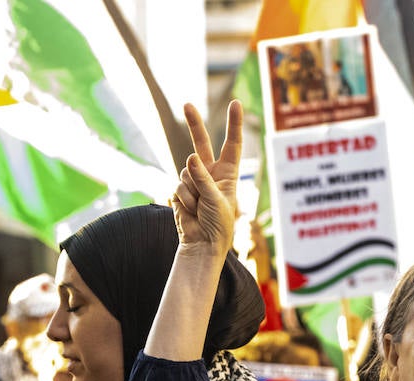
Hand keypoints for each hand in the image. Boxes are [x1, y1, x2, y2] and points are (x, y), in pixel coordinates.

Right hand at [172, 101, 241, 251]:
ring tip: (200, 208)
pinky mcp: (180, 190)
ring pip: (185, 172)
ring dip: (192, 191)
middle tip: (186, 104)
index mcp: (228, 173)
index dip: (234, 124)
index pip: (232, 144)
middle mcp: (210, 173)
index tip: (235, 103)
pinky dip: (184, 200)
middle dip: (193, 124)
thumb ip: (203, 178)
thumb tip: (190, 158)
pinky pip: (178, 186)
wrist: (202, 245)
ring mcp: (194, 180)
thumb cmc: (218, 225)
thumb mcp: (216, 200)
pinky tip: (190, 212)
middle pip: (201, 143)